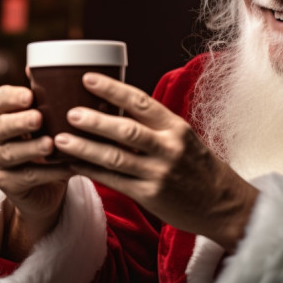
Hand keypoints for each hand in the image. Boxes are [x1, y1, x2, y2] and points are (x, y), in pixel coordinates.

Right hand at [0, 85, 72, 256]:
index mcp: (7, 114)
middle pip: (1, 125)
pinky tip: (66, 168)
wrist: (49, 188)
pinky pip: (26, 177)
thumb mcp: (55, 121)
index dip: (11, 97)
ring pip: (10, 153)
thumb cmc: (54, 145)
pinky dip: (48, 172)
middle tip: (39, 118)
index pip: (0, 99)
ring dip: (31, 148)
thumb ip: (56, 99)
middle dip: (19, 121)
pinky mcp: (7, 184)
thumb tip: (61, 68)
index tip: (29, 96)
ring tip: (50, 144)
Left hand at [53, 73, 258, 251]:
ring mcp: (159, 173)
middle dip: (94, 121)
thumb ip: (154, 125)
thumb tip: (113, 107)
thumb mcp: (183, 138)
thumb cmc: (198, 167)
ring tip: (60, 140)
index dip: (112, 89)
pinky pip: (115, 181)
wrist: (222, 204)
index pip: (141, 102)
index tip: (86, 79)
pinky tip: (73, 165)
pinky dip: (92, 171)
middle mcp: (169, 148)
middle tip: (69, 112)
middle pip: (126, 130)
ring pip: (116, 157)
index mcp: (176, 127)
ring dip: (85, 148)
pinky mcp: (150, 196)